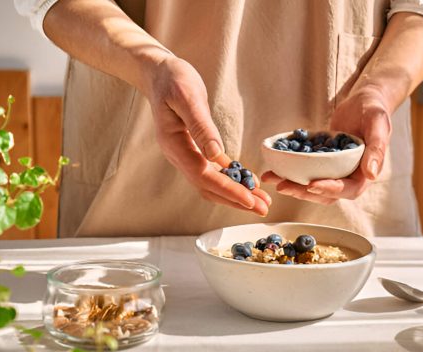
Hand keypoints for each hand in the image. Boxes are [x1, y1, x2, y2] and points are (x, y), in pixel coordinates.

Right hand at [147, 55, 270, 214]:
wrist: (159, 72)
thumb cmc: (172, 79)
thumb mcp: (187, 96)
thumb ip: (201, 126)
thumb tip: (216, 156)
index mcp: (174, 144)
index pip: (203, 176)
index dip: (227, 190)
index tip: (250, 200)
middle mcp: (178, 155)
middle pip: (208, 187)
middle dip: (236, 200)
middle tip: (263, 209)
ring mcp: (186, 154)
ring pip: (212, 183)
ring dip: (236, 194)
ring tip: (261, 201)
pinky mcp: (194, 149)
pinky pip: (214, 170)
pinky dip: (231, 178)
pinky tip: (249, 182)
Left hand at [261, 87, 390, 203]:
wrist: (363, 100)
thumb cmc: (374, 109)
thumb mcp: (378, 124)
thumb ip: (377, 148)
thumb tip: (372, 174)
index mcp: (365, 173)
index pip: (348, 189)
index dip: (329, 190)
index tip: (311, 185)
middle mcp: (349, 176)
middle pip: (326, 193)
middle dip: (304, 192)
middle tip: (283, 186)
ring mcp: (335, 171)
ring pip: (313, 186)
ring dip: (293, 185)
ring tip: (273, 178)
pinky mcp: (322, 162)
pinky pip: (306, 171)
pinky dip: (290, 172)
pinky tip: (273, 168)